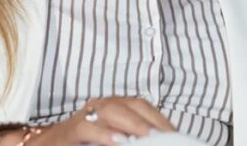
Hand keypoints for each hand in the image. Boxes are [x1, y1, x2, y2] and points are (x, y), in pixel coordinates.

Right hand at [29, 96, 173, 145]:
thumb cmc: (86, 144)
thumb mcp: (113, 137)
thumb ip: (131, 137)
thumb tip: (159, 140)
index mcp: (116, 106)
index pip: (144, 106)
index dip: (160, 119)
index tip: (176, 134)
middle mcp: (102, 105)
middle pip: (132, 105)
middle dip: (151, 120)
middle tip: (167, 137)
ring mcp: (86, 115)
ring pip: (111, 110)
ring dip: (132, 124)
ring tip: (150, 138)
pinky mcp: (70, 130)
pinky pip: (88, 128)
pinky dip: (104, 134)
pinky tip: (119, 142)